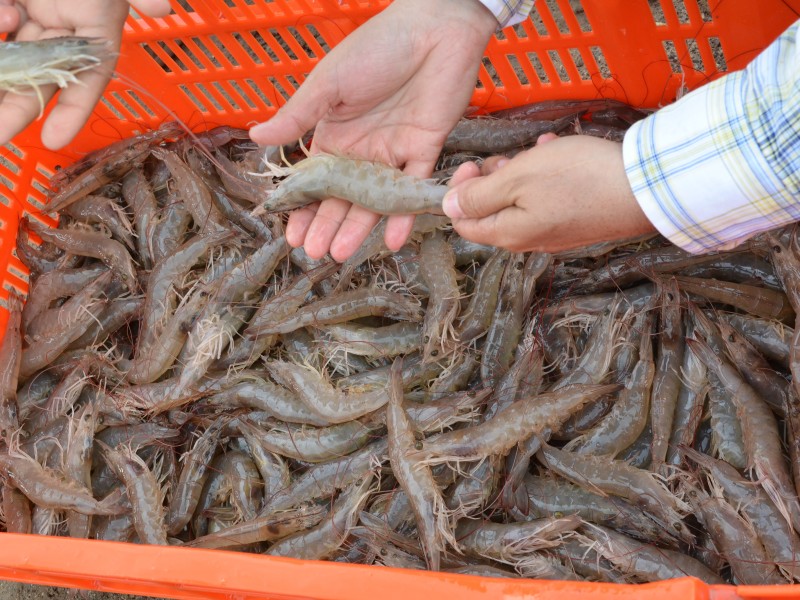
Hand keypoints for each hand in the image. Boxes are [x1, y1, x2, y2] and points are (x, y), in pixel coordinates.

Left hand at [0, 0, 170, 149]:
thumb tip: (164, 7)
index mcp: (96, 26)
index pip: (87, 79)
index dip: (72, 113)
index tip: (53, 141)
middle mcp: (65, 29)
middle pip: (41, 77)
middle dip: (18, 108)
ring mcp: (36, 16)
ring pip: (16, 57)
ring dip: (2, 73)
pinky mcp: (15, 3)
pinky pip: (1, 25)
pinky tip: (2, 18)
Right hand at [249, 0, 495, 261]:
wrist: (434, 28)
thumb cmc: (376, 48)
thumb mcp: (329, 83)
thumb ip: (298, 116)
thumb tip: (255, 137)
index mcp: (334, 134)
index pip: (315, 181)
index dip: (302, 207)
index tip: (289, 233)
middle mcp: (361, 151)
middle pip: (342, 198)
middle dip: (326, 225)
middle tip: (314, 252)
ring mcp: (392, 154)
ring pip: (374, 201)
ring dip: (358, 228)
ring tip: (341, 253)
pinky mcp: (424, 151)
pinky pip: (413, 190)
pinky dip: (404, 215)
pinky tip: (393, 240)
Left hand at [443, 134, 655, 252]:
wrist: (646, 189)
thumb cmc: (578, 178)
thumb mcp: (518, 179)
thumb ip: (478, 195)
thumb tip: (447, 207)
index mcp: (509, 235)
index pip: (463, 222)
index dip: (460, 192)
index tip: (473, 164)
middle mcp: (529, 240)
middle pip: (493, 209)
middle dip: (495, 177)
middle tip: (509, 156)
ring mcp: (556, 233)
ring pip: (522, 199)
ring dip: (523, 171)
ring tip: (539, 149)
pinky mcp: (578, 222)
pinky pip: (548, 198)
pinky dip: (547, 174)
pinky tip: (557, 153)